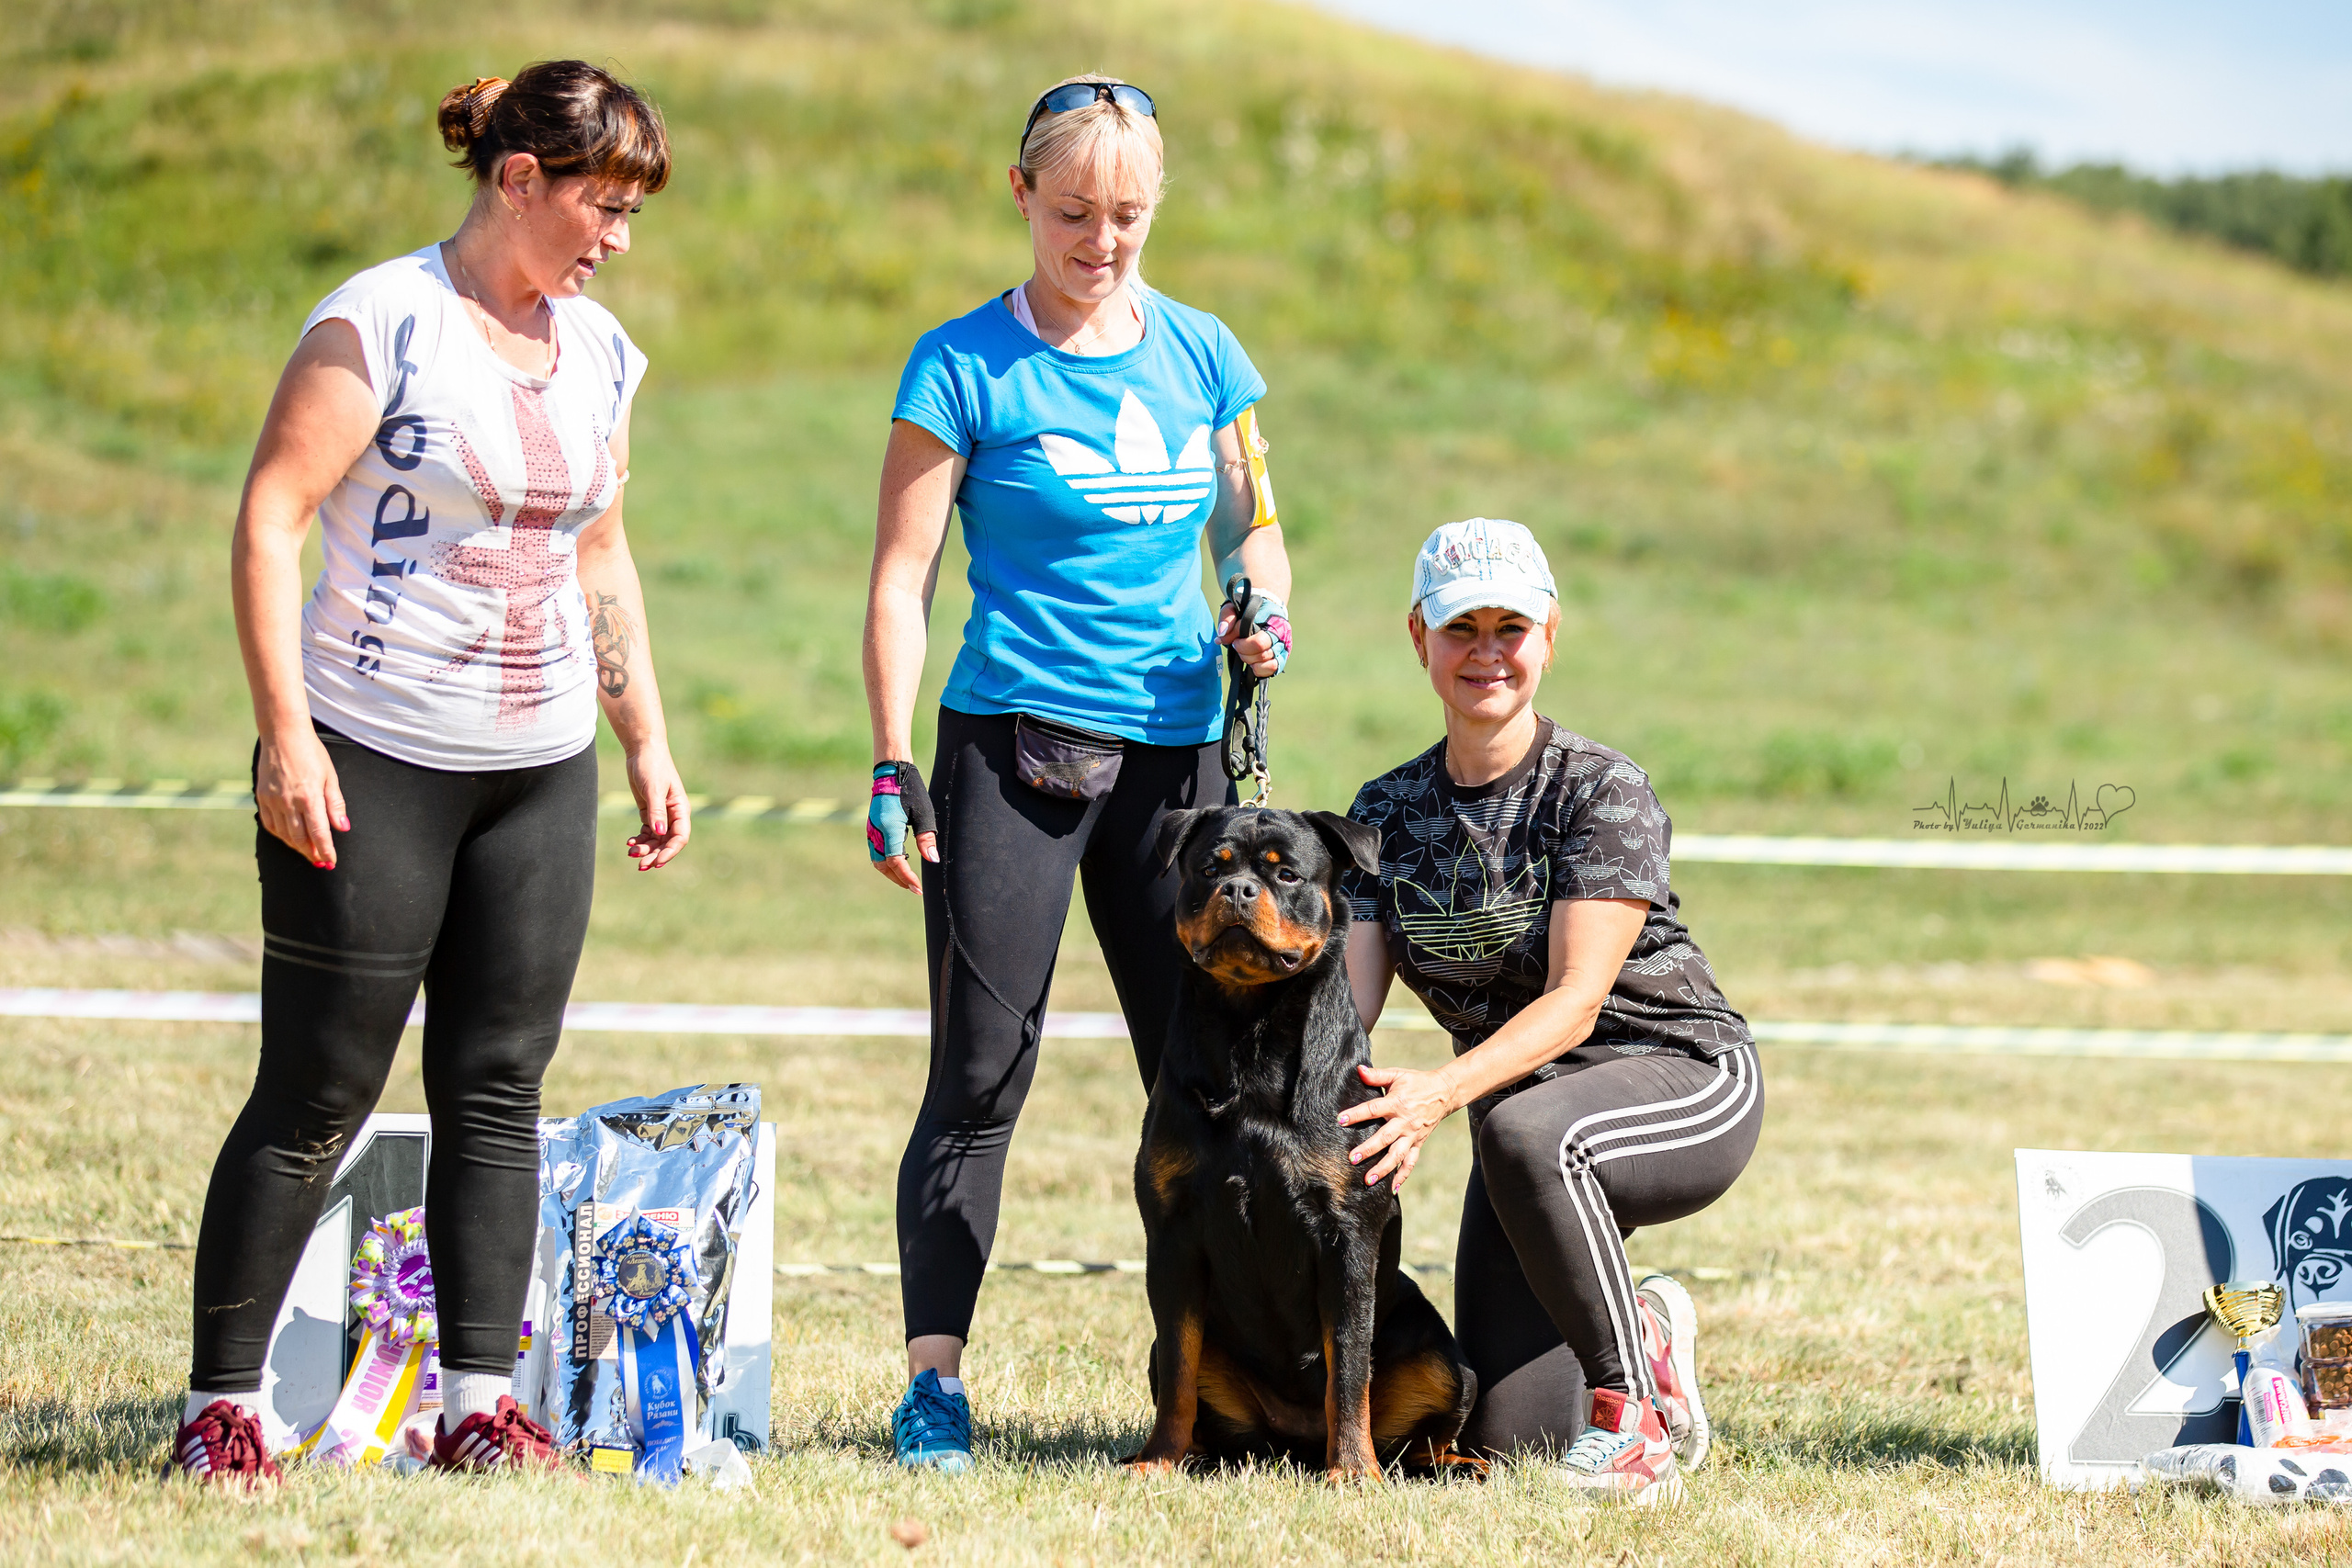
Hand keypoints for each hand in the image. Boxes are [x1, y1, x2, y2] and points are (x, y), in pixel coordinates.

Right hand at [255, 725, 348, 868]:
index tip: (331, 862)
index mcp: (310, 797)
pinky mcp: (262, 797)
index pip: (319, 833)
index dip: (326, 851)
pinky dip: (281, 835)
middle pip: (300, 839)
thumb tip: (342, 828)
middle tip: (321, 861)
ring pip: (284, 834)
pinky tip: (290, 838)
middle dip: (311, 853)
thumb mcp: (330, 776)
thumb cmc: (312, 753)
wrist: (283, 734)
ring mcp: (273, 800)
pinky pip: (270, 824)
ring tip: (308, 852)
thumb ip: (335, 804)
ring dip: (297, 847)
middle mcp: (289, 802)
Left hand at [623, 743, 690, 869]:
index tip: (656, 862)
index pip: (680, 837)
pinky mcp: (649, 811)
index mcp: (681, 809)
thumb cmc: (652, 765)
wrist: (642, 750)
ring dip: (646, 849)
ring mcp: (661, 814)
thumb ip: (656, 811)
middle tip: (640, 865)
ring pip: (656, 839)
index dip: (670, 852)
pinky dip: (639, 840)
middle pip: (667, 842)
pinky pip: (647, 832)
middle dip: (655, 854)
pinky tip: (630, 843)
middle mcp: (673, 814)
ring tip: (631, 853)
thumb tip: (659, 832)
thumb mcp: (654, 789)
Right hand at [868, 761, 938, 893]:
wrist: (891, 772)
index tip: (918, 888)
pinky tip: (901, 859)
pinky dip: (887, 860)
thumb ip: (926, 838)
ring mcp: (872, 830)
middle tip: (914, 887)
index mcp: (889, 829)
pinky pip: (876, 851)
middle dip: (898, 879)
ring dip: (891, 871)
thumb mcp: (923, 813)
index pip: (896, 863)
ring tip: (908, 877)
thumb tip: (933, 860)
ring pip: (878, 860)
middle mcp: (876, 833)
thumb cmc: (910, 789)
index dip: (907, 878)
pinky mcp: (873, 827)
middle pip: (883, 866)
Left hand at [1216, 601, 1289, 678]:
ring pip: (1268, 663)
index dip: (1242, 644)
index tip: (1234, 639)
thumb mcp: (1234, 607)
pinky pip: (1272, 669)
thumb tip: (1222, 634)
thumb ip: (1227, 618)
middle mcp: (1282, 636)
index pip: (1258, 642)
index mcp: (1273, 622)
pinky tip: (1252, 662)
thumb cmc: (1249, 608)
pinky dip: (1259, 669)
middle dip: (1244, 653)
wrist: (1266, 607)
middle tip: (1238, 646)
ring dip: (1251, 661)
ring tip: (1245, 653)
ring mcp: (1283, 647)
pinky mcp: (1282, 657)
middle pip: (1262, 654)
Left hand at [1335, 1063, 1458, 1192]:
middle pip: (1384, 1138)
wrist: (1444, 1092)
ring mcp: (1412, 1135)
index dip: (1357, 1115)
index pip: (1373, 1109)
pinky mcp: (1418, 1143)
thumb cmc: (1416, 1082)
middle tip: (1352, 1159)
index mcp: (1397, 1104)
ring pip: (1397, 1156)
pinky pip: (1411, 1162)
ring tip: (1367, 1180)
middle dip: (1369, 1149)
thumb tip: (1358, 1070)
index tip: (1340, 1120)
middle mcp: (1404, 1122)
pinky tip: (1392, 1189)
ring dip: (1383, 1169)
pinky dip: (1402, 1176)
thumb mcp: (1398, 1074)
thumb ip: (1377, 1075)